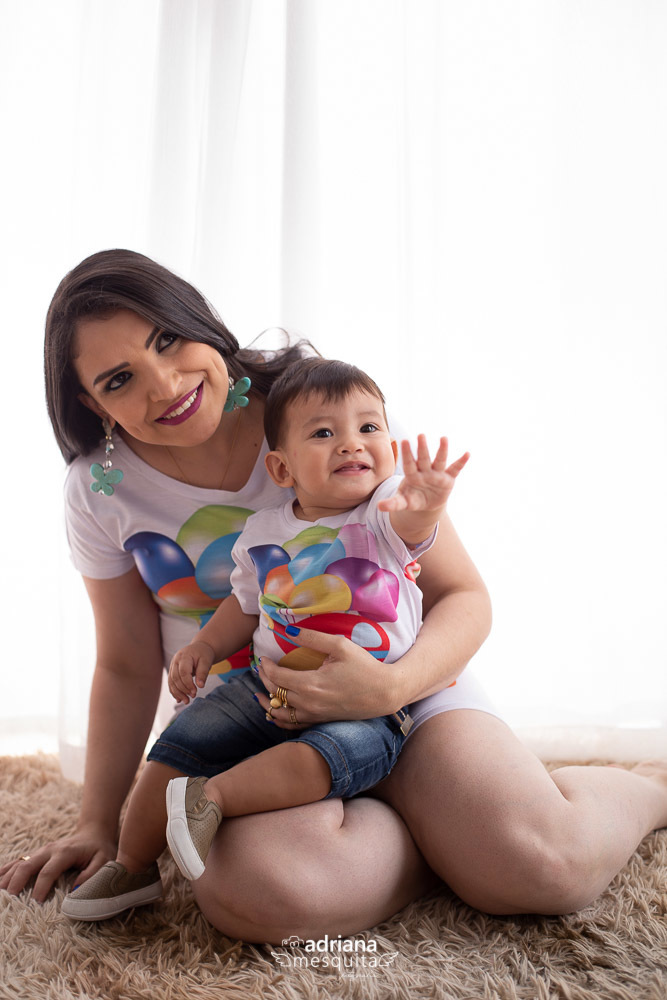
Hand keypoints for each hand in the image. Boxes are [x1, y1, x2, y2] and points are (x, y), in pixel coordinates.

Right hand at [0, 822, 116, 901]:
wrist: (94, 833)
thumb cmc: (100, 850)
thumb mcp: (104, 861)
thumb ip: (92, 875)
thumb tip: (75, 892)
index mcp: (64, 853)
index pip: (48, 871)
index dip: (40, 888)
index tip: (35, 904)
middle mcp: (49, 850)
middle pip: (27, 866)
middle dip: (16, 884)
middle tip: (10, 902)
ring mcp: (40, 852)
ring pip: (18, 864)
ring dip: (7, 879)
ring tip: (1, 897)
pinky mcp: (36, 855)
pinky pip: (17, 862)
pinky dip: (5, 872)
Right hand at [168, 640, 215, 703]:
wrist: (199, 648)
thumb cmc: (204, 654)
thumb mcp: (207, 661)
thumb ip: (203, 672)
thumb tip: (200, 686)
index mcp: (184, 656)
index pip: (183, 672)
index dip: (188, 684)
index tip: (195, 692)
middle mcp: (175, 661)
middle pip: (176, 678)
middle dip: (183, 689)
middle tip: (193, 696)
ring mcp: (172, 666)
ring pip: (171, 682)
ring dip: (178, 693)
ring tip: (187, 701)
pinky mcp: (172, 671)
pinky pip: (171, 683)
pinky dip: (175, 692)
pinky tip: (180, 699)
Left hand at [254, 627, 402, 729]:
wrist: (385, 693)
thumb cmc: (365, 667)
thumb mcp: (340, 645)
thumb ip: (312, 637)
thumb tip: (288, 629)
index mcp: (311, 684)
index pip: (278, 676)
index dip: (266, 667)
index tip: (262, 658)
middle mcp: (309, 703)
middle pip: (275, 693)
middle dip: (265, 680)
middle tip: (260, 669)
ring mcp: (315, 715)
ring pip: (280, 713)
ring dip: (267, 703)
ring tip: (258, 693)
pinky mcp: (321, 721)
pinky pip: (293, 725)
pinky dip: (280, 720)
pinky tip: (274, 713)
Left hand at [378, 435, 468, 513]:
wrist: (426, 502)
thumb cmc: (412, 498)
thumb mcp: (403, 502)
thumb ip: (393, 503)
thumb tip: (379, 507)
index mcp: (412, 475)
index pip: (408, 463)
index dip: (407, 453)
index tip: (403, 441)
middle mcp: (424, 471)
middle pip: (423, 459)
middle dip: (422, 448)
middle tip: (420, 435)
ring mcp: (437, 474)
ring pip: (439, 460)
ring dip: (442, 450)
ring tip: (443, 438)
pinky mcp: (448, 479)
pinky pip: (455, 469)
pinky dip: (461, 462)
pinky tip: (467, 454)